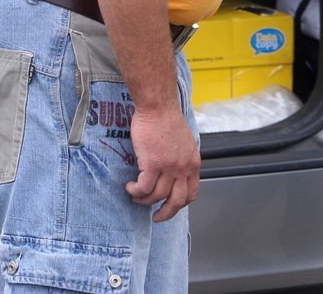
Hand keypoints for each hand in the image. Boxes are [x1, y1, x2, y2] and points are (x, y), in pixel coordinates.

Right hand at [126, 103, 199, 221]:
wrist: (158, 106)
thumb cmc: (167, 118)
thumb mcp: (184, 141)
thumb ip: (182, 158)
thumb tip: (175, 170)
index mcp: (193, 162)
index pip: (192, 192)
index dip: (180, 203)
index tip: (170, 206)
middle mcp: (183, 168)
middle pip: (177, 201)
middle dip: (166, 213)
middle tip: (156, 217)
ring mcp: (168, 167)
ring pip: (156, 196)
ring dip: (144, 200)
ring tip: (135, 195)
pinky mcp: (152, 164)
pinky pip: (143, 188)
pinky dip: (135, 191)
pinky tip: (130, 187)